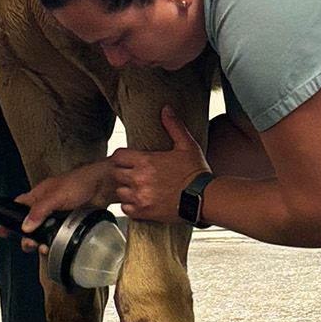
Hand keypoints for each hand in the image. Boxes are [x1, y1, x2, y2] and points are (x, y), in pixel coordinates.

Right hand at [12, 160, 114, 252]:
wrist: (103, 185)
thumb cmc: (80, 181)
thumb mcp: (55, 195)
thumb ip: (39, 211)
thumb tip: (25, 226)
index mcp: (38, 196)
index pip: (17, 208)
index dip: (8, 219)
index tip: (2, 231)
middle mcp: (46, 207)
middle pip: (29, 226)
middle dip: (27, 238)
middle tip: (29, 244)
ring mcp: (57, 216)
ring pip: (43, 234)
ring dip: (41, 243)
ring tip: (43, 247)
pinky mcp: (69, 223)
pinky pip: (57, 236)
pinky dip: (55, 243)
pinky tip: (56, 246)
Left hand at [109, 106, 209, 222]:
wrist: (204, 197)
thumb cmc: (196, 171)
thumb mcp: (186, 145)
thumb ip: (173, 126)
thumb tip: (166, 109)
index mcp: (146, 162)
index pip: (118, 156)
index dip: (123, 156)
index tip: (129, 158)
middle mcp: (139, 179)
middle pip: (116, 173)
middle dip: (124, 172)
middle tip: (134, 172)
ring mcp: (140, 197)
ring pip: (120, 192)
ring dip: (126, 189)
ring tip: (137, 187)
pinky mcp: (144, 212)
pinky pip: (126, 209)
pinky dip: (130, 205)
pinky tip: (141, 200)